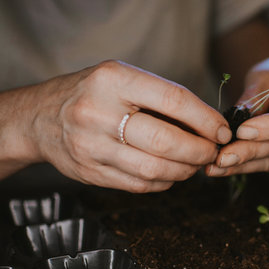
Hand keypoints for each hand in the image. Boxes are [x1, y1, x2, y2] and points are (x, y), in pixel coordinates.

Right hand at [3, 60, 230, 191]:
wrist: (41, 118)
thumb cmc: (93, 94)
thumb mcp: (122, 78)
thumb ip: (161, 98)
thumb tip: (208, 125)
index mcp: (113, 80)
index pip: (173, 100)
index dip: (206, 120)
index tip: (223, 131)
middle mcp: (98, 113)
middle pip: (165, 141)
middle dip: (199, 151)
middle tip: (212, 151)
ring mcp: (91, 146)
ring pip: (154, 170)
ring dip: (185, 170)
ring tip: (195, 163)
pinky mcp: (90, 173)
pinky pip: (139, 186)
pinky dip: (164, 182)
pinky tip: (171, 173)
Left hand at [206, 56, 268, 175]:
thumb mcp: (265, 76)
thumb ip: (253, 98)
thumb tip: (234, 122)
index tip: (242, 130)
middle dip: (251, 151)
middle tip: (221, 156)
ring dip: (243, 164)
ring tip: (215, 166)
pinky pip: (267, 164)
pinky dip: (242, 166)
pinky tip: (220, 169)